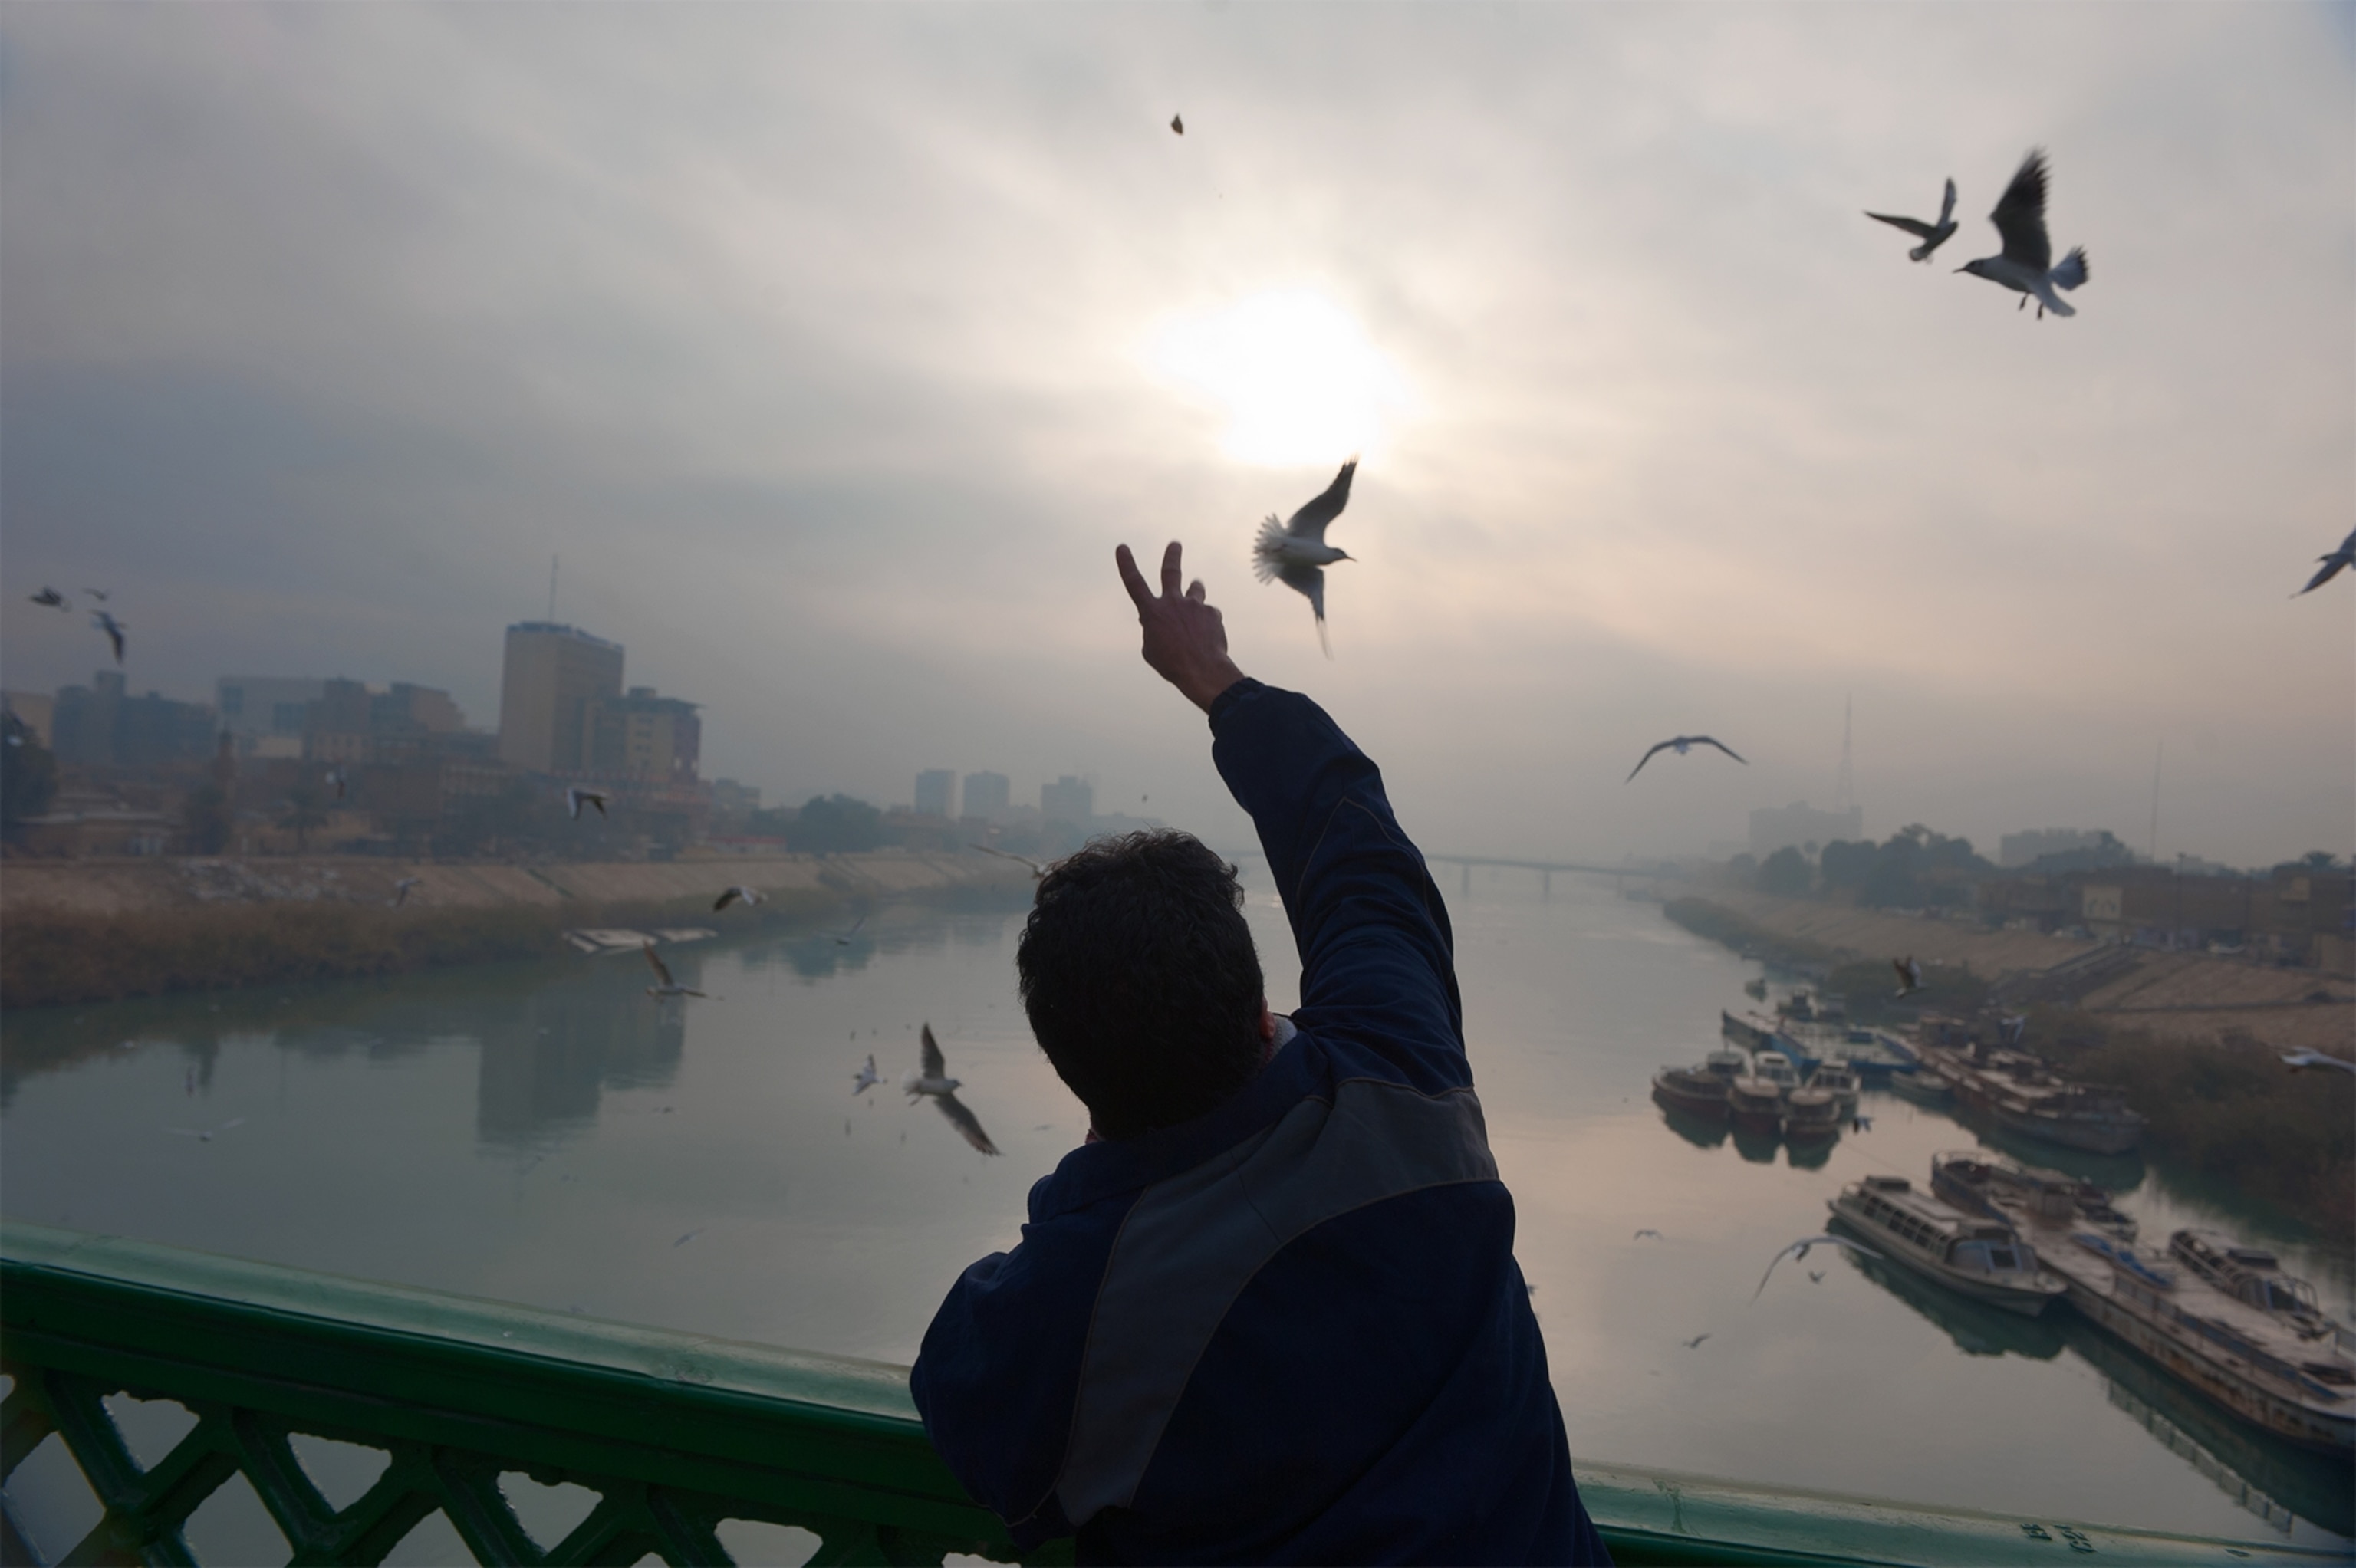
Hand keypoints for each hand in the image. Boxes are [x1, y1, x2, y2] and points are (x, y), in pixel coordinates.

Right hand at [1116, 541, 1247, 711]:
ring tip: (1195, 590)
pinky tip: (1207, 638)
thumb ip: (1151, 630)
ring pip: (1195, 589)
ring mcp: (1194, 605)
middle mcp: (1172, 602)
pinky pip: (1208, 614)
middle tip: (1175, 544)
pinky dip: (1206, 623)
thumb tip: (1156, 620)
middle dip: (1172, 555)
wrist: (1202, 670)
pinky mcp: (1212, 612)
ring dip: (1194, 589)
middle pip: (1171, 571)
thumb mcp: (1151, 650)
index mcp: (1151, 612)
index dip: (1126, 564)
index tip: (1122, 548)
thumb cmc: (1171, 664)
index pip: (1134, 583)